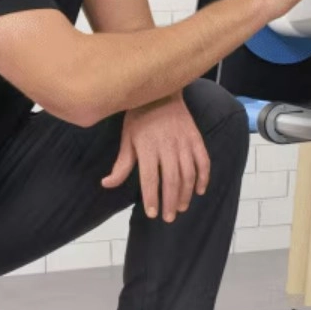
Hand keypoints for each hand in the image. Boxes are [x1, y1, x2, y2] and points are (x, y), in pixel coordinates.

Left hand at [101, 91, 210, 222]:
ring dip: (186, 194)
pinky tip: (199, 190)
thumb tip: (107, 184)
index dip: (152, 198)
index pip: (150, 179)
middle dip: (171, 202)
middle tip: (169, 217)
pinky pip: (203, 161)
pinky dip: (203, 177)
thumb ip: (121, 164)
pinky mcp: (196, 138)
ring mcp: (184, 142)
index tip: (152, 213)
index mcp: (147, 147)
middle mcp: (167, 146)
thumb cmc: (139, 116)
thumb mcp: (127, 139)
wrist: (161, 92)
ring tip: (182, 207)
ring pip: (188, 174)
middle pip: (171, 180)